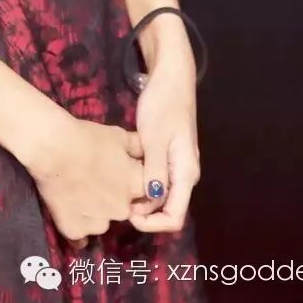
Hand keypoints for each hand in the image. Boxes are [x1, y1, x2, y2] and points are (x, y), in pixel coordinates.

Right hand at [25, 103, 145, 248]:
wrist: (51, 146)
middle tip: (95, 179)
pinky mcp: (75, 231)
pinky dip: (76, 225)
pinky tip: (68, 208)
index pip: (145, 192)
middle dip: (113, 197)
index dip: (130, 181)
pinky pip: (80, 234)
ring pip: (102, 221)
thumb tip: (148, 152)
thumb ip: (138, 147)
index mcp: (136, 186)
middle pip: (122, 207)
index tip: (117, 171)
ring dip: (95, 211)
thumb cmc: (86, 137)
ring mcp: (99, 224)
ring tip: (77, 191)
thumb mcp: (118, 135)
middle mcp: (122, 210)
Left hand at [126, 49, 201, 233]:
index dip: (152, 224)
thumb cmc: (163, 104)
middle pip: (167, 209)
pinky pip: (156, 179)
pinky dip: (141, 182)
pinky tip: (123, 173)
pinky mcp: (168, 156)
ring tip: (116, 187)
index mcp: (186, 174)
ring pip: (160, 195)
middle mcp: (185, 175)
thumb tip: (151, 198)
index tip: (128, 214)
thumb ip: (154, 169)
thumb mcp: (155, 137)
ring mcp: (177, 166)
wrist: (170, 78)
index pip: (174, 217)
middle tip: (116, 198)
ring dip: (140, 198)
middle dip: (143, 212)